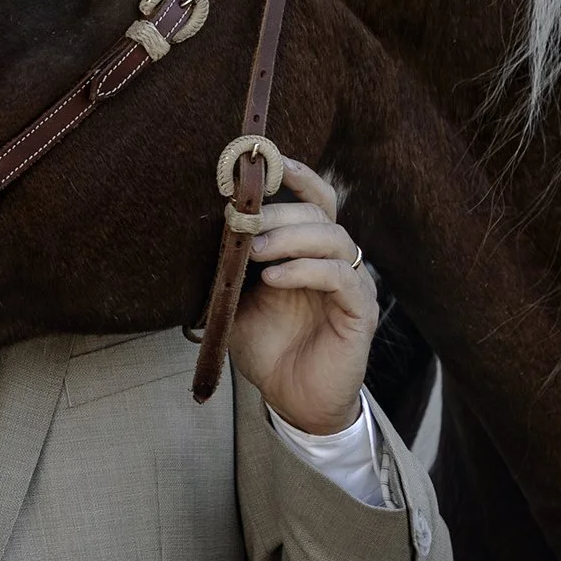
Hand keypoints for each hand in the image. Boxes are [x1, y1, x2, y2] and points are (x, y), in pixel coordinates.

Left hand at [226, 158, 376, 435]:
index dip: (297, 176)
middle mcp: (336, 260)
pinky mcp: (360, 312)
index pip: (314, 199)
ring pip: (334, 239)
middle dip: (279, 211)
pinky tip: (274, 279)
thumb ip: (230, 266)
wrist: (292, 400)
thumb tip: (199, 228)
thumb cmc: (267, 346)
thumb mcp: (236, 300)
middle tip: (242, 219)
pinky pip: (341, 278)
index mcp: (309, 250)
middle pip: (320, 213)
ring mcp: (352, 284)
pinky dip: (306, 271)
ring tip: (255, 251)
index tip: (268, 160)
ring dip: (291, 238)